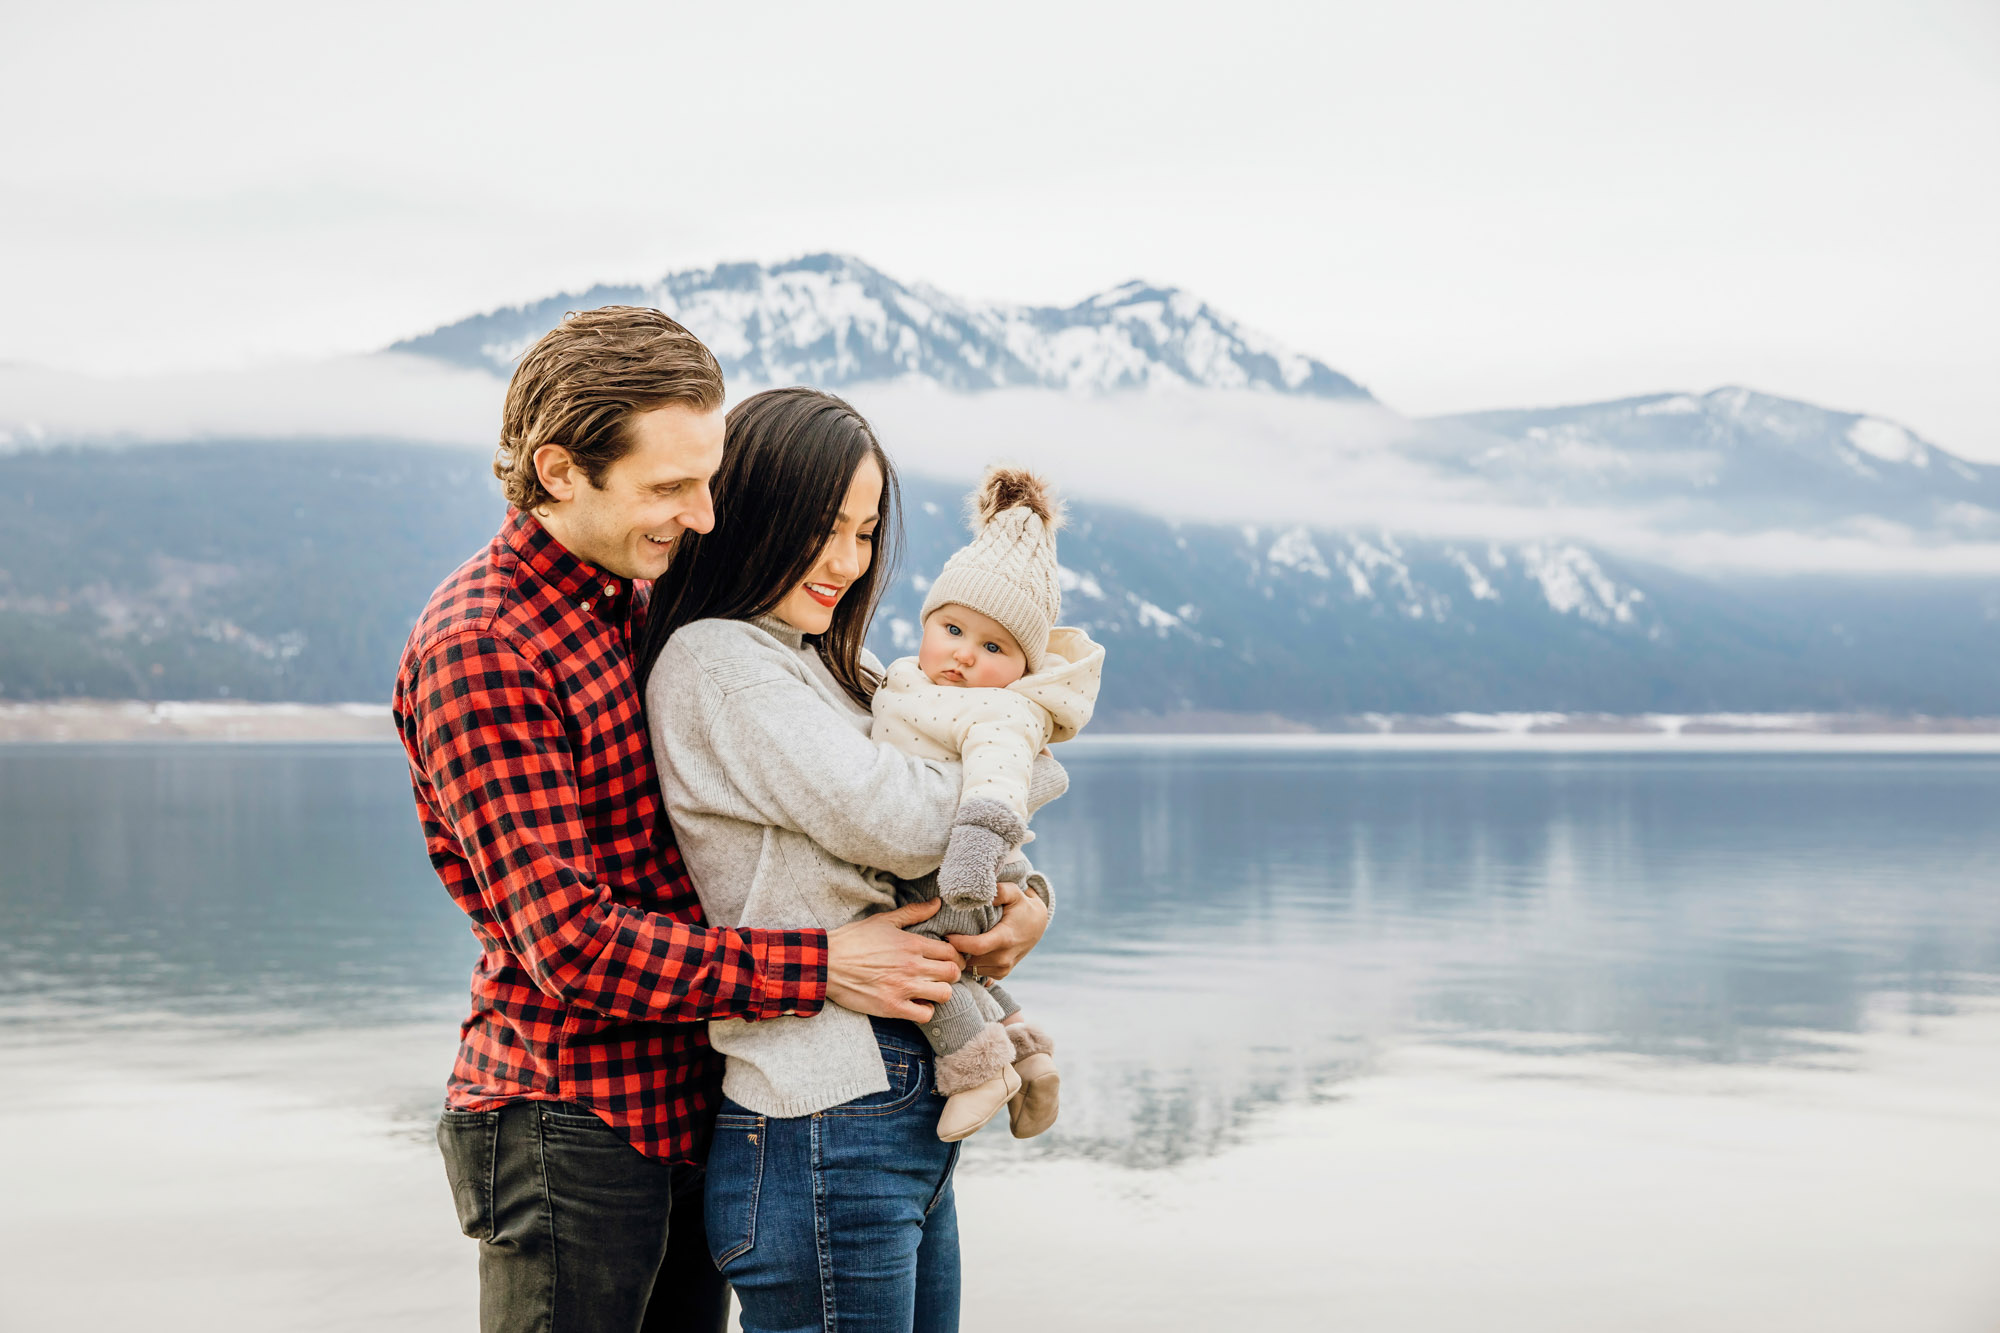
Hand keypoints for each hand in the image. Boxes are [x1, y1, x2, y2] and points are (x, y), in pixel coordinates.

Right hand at [826, 899, 962, 1021]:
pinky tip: (917, 1003)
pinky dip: (925, 1010)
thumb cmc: (854, 940)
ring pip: (944, 994)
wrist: (827, 963)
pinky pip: (925, 1014)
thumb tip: (936, 903)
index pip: (951, 951)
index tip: (948, 958)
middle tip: (942, 975)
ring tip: (930, 989)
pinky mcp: (892, 1006)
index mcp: (911, 943)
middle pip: (952, 973)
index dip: (955, 956)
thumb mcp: (884, 921)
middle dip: (952, 974)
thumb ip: (913, 912)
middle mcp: (912, 965)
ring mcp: (903, 987)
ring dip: (941, 992)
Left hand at [945, 880, 1048, 980]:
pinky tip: (967, 952)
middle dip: (956, 952)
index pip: (977, 947)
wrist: (1037, 924)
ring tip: (955, 945)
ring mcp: (1004, 968)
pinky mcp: (1002, 973)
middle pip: (971, 960)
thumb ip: (999, 891)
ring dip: (963, 959)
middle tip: (945, 940)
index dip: (958, 943)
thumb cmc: (1022, 906)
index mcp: (1005, 938)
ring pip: (973, 969)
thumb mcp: (1014, 893)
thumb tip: (981, 895)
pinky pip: (978, 973)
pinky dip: (971, 964)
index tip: (946, 935)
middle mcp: (1005, 958)